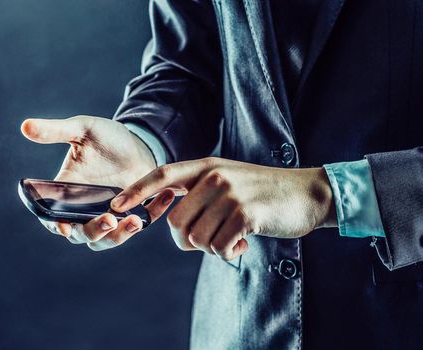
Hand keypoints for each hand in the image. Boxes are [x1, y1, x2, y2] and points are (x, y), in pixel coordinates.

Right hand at [21, 116, 175, 249]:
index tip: (62, 227)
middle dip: (94, 232)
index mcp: (67, 194)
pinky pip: (140, 224)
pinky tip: (163, 198)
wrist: (137, 142)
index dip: (55, 226)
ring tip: (135, 221)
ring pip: (109, 239)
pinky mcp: (134, 215)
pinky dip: (151, 217)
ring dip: (120, 235)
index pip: (53, 219)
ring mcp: (111, 216)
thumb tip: (25, 126)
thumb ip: (56, 131)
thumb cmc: (105, 138)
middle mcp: (86, 211)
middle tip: (108, 220)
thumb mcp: (82, 129)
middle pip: (83, 235)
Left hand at [111, 157, 336, 260]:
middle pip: (176, 222)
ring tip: (233, 238)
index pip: (162, 174)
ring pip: (197, 238)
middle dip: (189, 241)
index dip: (137, 190)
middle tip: (214, 239)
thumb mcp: (229, 182)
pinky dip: (229, 253)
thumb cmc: (263, 194)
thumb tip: (176, 230)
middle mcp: (215, 176)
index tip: (115, 204)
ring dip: (213, 248)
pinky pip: (219, 247)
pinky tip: (245, 243)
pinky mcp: (246, 214)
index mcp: (207, 166)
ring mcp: (230, 194)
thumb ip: (200, 196)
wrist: (306, 194)